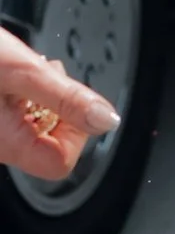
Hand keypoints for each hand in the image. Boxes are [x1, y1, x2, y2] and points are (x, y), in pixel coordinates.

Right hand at [0, 24, 117, 180]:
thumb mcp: (22, 71)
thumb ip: (67, 98)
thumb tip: (106, 120)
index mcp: (8, 144)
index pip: (60, 164)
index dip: (75, 132)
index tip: (68, 101)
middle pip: (50, 142)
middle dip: (56, 105)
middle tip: (42, 76)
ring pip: (34, 124)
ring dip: (40, 94)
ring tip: (23, 69)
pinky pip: (17, 112)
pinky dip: (24, 91)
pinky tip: (12, 71)